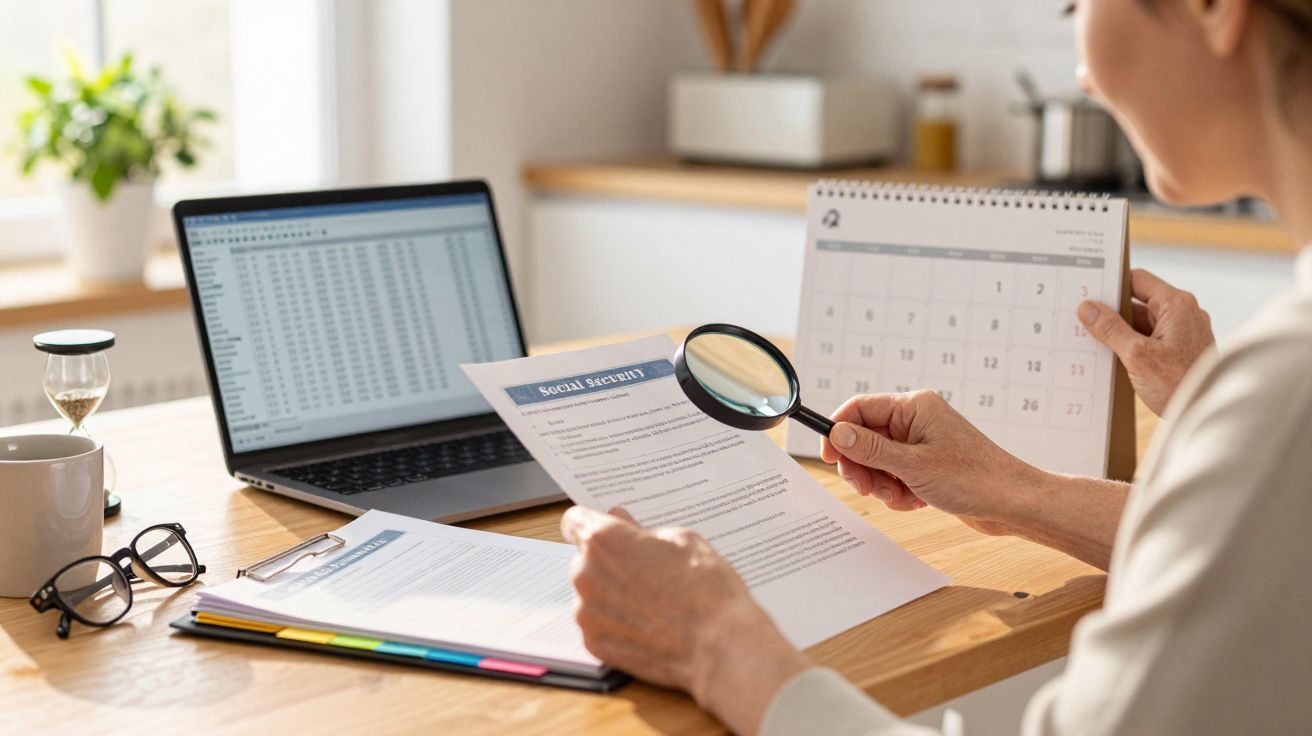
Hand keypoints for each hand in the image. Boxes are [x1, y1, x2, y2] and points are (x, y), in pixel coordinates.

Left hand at [561, 506, 809, 734]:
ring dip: (610, 593)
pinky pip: (597, 623)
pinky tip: (647, 625)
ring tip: (651, 603)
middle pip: (584, 559)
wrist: (718, 646)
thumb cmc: (705, 588)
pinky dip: (615, 622)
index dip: (591, 523)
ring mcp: (586, 613)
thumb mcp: (682, 540)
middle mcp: (585, 574)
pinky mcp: (594, 643)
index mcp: (603, 540)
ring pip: (590, 593)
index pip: (574, 521)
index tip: (604, 530)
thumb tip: (621, 521)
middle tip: (644, 571)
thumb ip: (641, 530)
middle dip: (608, 562)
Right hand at [821, 391, 1041, 535]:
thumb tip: (837, 433)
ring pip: (878, 460)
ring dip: (881, 483)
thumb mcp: (913, 465)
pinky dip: (897, 491)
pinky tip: (915, 501)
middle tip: (864, 487)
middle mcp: (917, 421)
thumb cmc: (974, 479)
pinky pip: (895, 475)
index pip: (860, 407)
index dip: (839, 431)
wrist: (1013, 504)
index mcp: (915, 407)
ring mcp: (922, 444)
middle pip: (865, 437)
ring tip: (899, 496)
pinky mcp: (928, 466)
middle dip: (861, 465)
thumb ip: (870, 448)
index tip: (828, 456)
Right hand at [1077, 268, 1215, 415]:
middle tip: (1084, 319)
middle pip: (1139, 301)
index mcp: (1177, 305)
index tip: (1087, 292)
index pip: (1138, 280)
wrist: (1207, 412)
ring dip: (1120, 332)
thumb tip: (1088, 308)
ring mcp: (1183, 332)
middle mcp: (1183, 313)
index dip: (1112, 284)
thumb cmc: (1179, 384)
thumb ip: (1110, 329)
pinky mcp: (1180, 349)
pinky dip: (1132, 344)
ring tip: (1094, 341)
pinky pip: (1150, 338)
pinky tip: (1113, 356)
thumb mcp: (1136, 355)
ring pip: (1143, 322)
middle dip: (1112, 312)